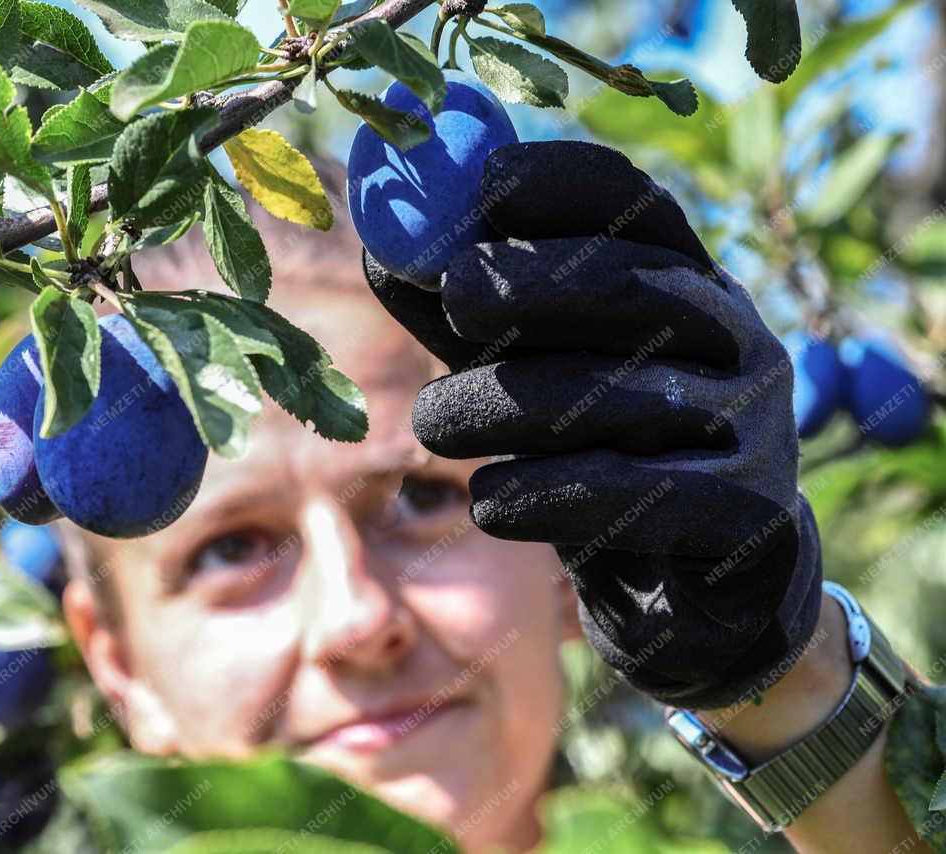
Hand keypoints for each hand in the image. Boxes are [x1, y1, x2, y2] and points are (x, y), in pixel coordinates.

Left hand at [364, 141, 822, 709]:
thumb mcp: (535, 374)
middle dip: (534, 287)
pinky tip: (489, 506)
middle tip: (455, 298)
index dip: (563, 184)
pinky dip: (548, 495)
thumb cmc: (601, 458)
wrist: (690, 590)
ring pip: (621, 399)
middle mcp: (737, 342)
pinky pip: (636, 495)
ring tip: (432, 425)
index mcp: (687, 286)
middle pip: (634, 289)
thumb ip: (472, 317)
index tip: (485, 184)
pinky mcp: (749, 515)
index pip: (636, 208)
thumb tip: (382, 248)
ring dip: (507, 407)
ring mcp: (757, 428)